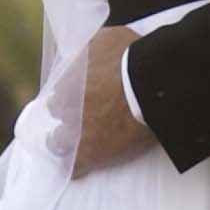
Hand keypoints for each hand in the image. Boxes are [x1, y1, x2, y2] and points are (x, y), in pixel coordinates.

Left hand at [70, 27, 158, 176]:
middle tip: (81, 114)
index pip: (58, 89)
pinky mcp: (93, 153)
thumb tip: (86, 49)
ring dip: (63, 142)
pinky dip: (76, 169)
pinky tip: (77, 171)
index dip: (69, 92)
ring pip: (57, 142)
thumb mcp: (107, 39)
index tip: (78, 94)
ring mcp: (78, 131)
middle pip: (57, 112)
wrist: (152, 84)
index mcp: (68, 79)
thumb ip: (91, 47)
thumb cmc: (133, 57)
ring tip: (70, 145)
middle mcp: (66, 106)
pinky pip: (76, 167)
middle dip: (67, 113)